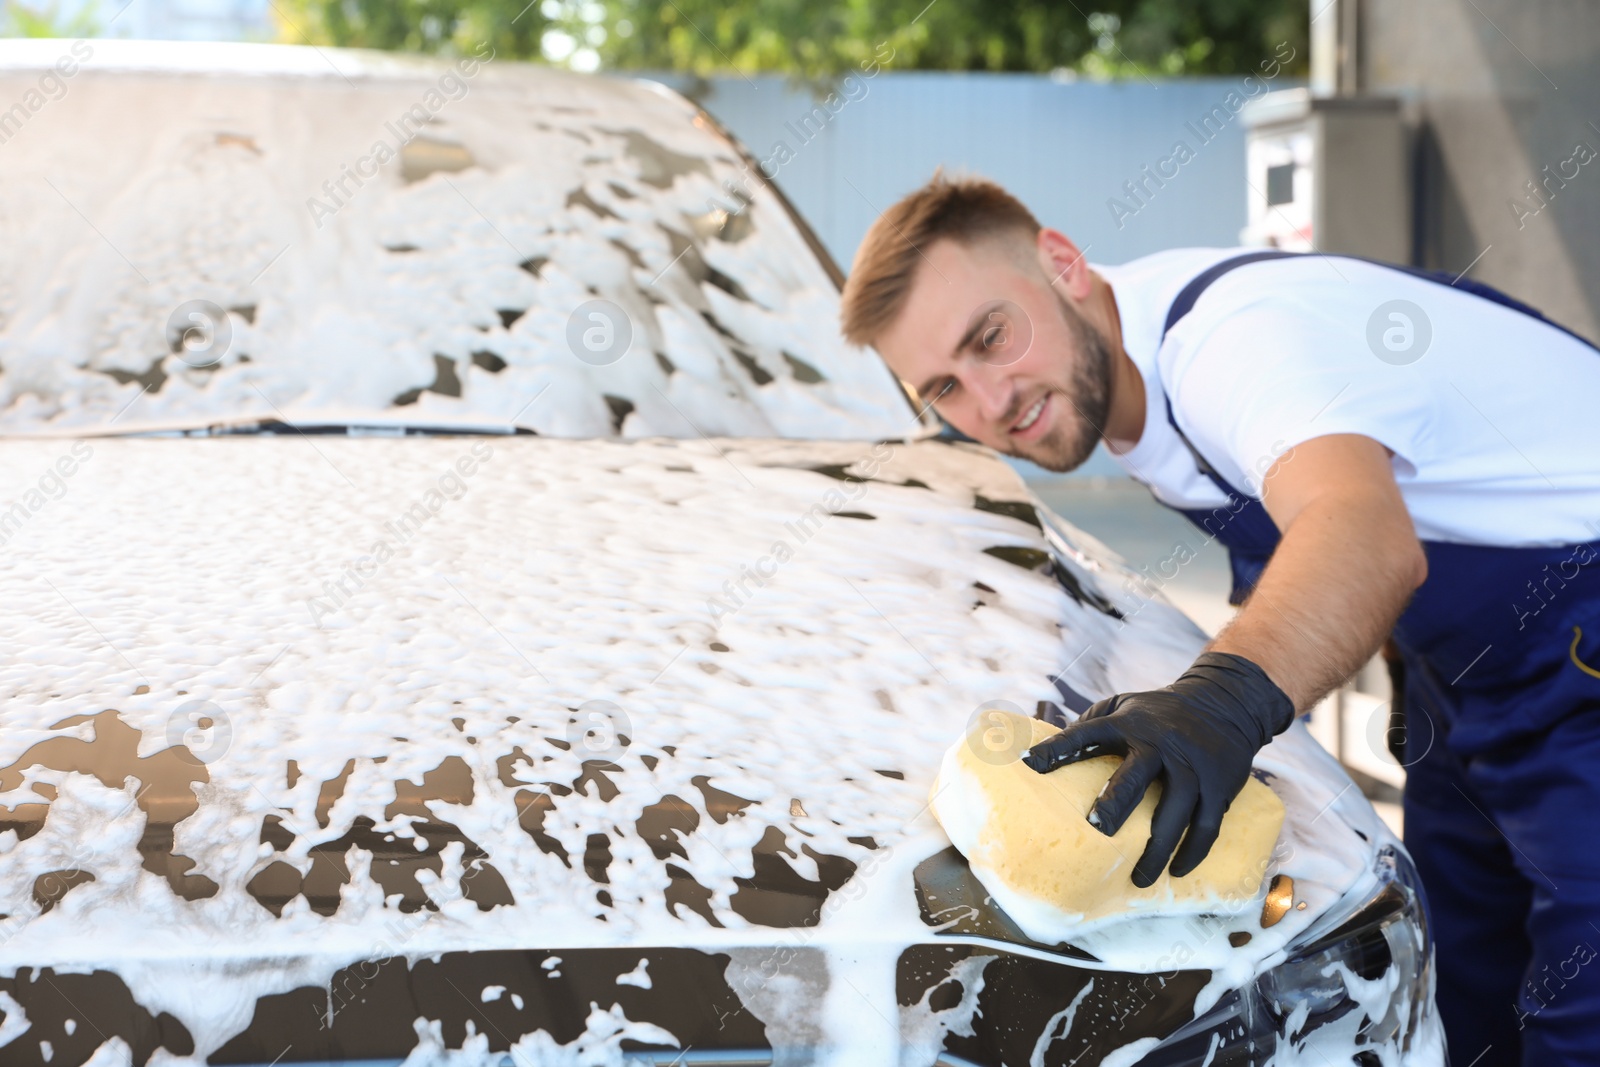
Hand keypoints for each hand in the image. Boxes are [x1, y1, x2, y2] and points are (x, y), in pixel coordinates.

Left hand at [1022, 652, 1293, 886]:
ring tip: (1138, 879)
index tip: (1030, 764)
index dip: (1058, 748)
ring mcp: (1192, 766)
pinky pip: (1207, 825)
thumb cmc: (1159, 713)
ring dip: (1157, 848)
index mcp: (1128, 723)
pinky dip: (1192, 851)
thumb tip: (1046, 758)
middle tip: (1098, 831)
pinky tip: (1176, 871)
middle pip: (1136, 775)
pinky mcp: (1219, 784)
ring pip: (1176, 810)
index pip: (1087, 734)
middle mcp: (1160, 744)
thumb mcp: (1122, 705)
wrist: (1224, 702)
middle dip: (1116, 803)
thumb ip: (1089, 727)